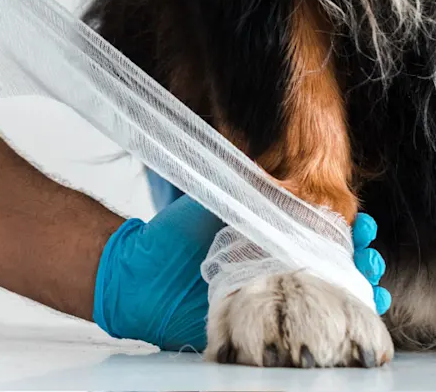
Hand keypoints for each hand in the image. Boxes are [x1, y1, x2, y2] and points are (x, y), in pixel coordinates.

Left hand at [94, 195, 390, 351]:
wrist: (136, 275)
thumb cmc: (172, 235)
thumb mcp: (212, 203)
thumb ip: (245, 193)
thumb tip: (286, 178)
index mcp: (262, 234)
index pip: (315, 230)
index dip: (343, 227)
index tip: (359, 222)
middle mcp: (269, 265)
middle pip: (326, 264)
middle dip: (356, 258)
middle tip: (367, 253)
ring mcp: (264, 296)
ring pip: (319, 295)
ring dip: (350, 290)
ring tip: (368, 283)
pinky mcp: (254, 325)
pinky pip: (294, 327)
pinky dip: (323, 322)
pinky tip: (345, 317)